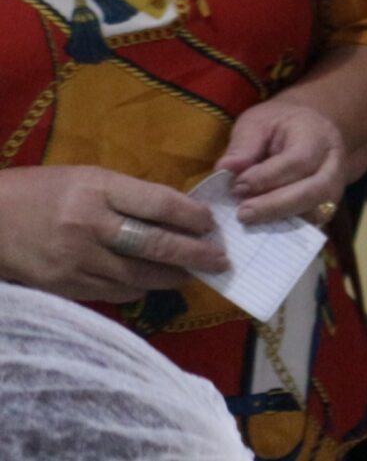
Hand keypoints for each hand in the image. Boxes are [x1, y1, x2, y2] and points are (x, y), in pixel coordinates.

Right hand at [0, 166, 226, 302]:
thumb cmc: (43, 191)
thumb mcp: (87, 178)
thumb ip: (129, 195)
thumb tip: (176, 214)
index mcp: (97, 189)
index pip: (160, 204)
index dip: (193, 217)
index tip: (212, 224)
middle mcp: (89, 225)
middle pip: (155, 244)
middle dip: (194, 255)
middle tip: (219, 260)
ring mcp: (76, 260)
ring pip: (138, 275)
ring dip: (171, 277)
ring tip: (191, 274)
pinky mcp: (65, 286)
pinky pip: (114, 292)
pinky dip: (139, 288)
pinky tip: (152, 282)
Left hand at [218, 97, 345, 225]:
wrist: (308, 130)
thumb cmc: (279, 126)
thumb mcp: (258, 122)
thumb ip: (244, 145)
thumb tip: (226, 169)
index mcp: (318, 136)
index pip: (298, 161)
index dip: (267, 177)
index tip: (236, 187)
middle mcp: (334, 164)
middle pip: (314, 190)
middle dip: (276, 205)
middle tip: (242, 214)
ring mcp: (335, 188)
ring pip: (317, 211)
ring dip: (281, 221)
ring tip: (249, 222)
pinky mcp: (325, 207)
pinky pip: (311, 224)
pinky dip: (286, 231)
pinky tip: (260, 231)